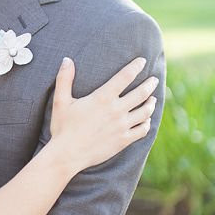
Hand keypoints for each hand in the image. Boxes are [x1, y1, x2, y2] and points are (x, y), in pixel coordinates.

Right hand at [50, 56, 158, 173]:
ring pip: (145, 112)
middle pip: (141, 93)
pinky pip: (142, 130)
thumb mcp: (60, 101)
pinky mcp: (124, 140)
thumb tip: (67, 60)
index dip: (136, 67)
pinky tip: (146, 120)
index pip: (125, 77)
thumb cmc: (63, 127)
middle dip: (150, 84)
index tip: (142, 61)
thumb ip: (64, 79)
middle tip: (154, 79)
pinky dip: (147, 123)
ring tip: (154, 99)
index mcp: (103, 97)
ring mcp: (122, 126)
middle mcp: (116, 110)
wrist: (68, 154)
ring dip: (151, 103)